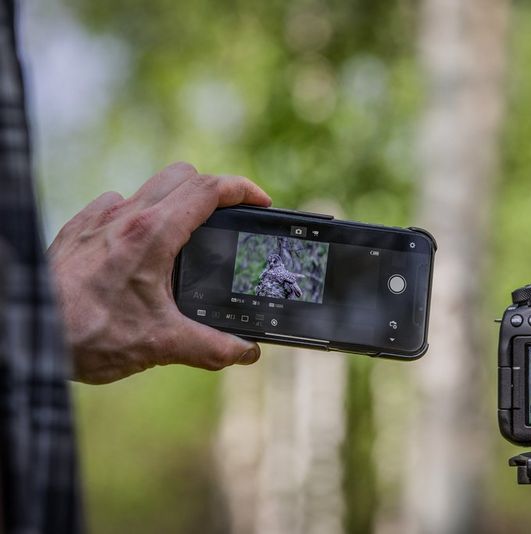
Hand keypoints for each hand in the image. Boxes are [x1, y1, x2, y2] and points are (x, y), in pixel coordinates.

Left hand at [47, 162, 271, 383]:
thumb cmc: (87, 334)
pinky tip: (134, 249)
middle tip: (225, 220)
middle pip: (182, 175)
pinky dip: (135, 215)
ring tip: (183, 239)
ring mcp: (98, 219)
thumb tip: (246, 352)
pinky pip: (114, 205)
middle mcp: (126, 216)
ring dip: (173, 202)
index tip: (261, 202)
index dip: (243, 189)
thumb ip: (211, 347)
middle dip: (211, 190)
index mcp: (154, 234)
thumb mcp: (161, 344)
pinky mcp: (77, 230)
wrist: (27, 332)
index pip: (209, 189)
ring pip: (148, 188)